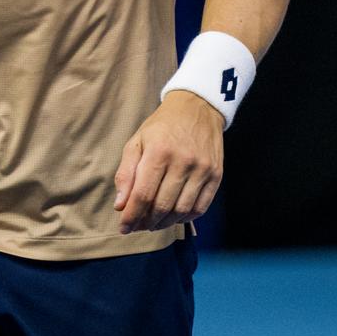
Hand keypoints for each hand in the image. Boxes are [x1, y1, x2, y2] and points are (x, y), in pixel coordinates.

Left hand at [114, 91, 224, 233]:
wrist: (197, 107)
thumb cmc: (162, 126)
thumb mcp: (137, 141)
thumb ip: (126, 173)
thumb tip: (120, 206)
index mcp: (159, 151)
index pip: (143, 194)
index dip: (131, 216)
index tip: (124, 228)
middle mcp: (182, 161)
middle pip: (162, 206)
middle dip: (146, 222)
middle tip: (138, 226)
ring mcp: (202, 169)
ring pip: (181, 210)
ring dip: (165, 223)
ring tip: (154, 223)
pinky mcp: (216, 174)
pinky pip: (200, 207)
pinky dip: (185, 218)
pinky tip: (174, 216)